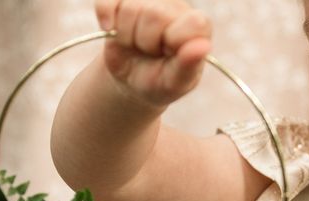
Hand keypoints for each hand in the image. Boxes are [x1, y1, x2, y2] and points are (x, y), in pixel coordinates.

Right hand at [95, 0, 211, 109]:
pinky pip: (107, 0)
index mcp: (197, 27)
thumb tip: (203, 46)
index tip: (169, 54)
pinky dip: (106, 16)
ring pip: (131, 8)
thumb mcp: (174, 83)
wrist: (132, 80)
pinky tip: (111, 30)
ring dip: (127, 36)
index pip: (191, 22)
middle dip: (147, 42)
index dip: (173, 41)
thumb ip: (189, 66)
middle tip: (151, 53)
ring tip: (137, 45)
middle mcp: (176, 7)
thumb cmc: (159, 82)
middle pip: (154, 14)